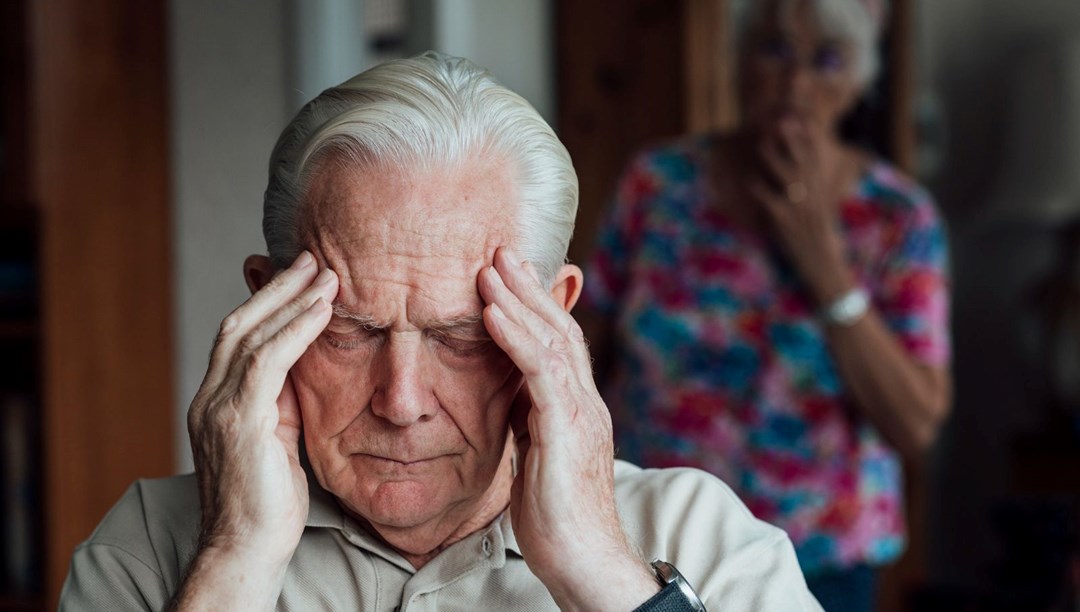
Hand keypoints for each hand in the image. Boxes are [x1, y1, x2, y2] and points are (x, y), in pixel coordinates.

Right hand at [187, 251, 335, 567]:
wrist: (245, 551)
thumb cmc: (268, 504)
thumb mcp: (279, 440)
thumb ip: (284, 401)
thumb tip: (305, 366)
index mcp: (218, 402)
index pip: (238, 337)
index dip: (266, 301)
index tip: (298, 274)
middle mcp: (209, 398)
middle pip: (239, 323)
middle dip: (276, 287)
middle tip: (313, 257)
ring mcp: (218, 408)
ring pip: (249, 333)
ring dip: (290, 298)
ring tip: (325, 272)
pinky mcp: (237, 421)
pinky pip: (267, 361)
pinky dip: (295, 329)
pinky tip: (322, 309)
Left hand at [477, 247, 657, 611]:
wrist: (585, 565)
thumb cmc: (558, 521)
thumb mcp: (538, 458)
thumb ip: (531, 420)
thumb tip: (513, 394)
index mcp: (578, 410)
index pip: (560, 345)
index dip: (536, 307)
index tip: (508, 275)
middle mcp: (587, 404)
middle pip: (561, 330)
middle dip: (529, 288)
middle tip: (500, 251)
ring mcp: (582, 415)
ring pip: (553, 342)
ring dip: (519, 300)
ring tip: (489, 268)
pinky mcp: (568, 433)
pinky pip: (540, 374)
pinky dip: (516, 338)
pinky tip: (493, 314)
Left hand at [748, 118, 855, 304]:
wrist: (824, 265)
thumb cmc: (819, 237)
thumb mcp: (820, 208)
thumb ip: (812, 188)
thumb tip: (804, 171)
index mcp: (820, 190)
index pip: (817, 159)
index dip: (810, 138)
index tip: (803, 118)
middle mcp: (812, 196)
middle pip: (802, 161)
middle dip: (793, 140)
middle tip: (782, 119)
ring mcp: (799, 208)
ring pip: (787, 177)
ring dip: (773, 158)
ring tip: (762, 143)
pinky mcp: (785, 223)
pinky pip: (771, 202)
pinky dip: (760, 190)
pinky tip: (750, 180)